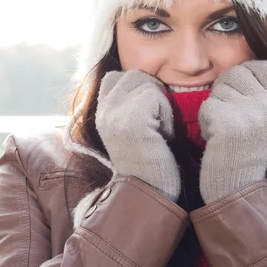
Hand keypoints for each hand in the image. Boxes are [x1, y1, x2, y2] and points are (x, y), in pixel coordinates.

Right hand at [95, 69, 180, 201]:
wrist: (152, 190)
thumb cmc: (152, 158)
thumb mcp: (133, 125)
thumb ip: (129, 102)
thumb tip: (144, 77)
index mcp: (100, 111)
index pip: (116, 76)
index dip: (137, 87)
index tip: (146, 114)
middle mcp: (102, 110)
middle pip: (133, 75)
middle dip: (150, 92)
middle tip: (154, 124)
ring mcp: (114, 114)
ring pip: (146, 83)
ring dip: (159, 102)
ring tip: (157, 130)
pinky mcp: (131, 120)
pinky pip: (156, 96)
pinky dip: (165, 114)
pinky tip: (162, 136)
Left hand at [198, 60, 266, 203]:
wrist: (236, 187)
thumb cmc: (243, 151)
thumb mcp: (263, 119)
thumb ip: (258, 94)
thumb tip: (241, 65)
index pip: (264, 66)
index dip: (246, 73)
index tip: (239, 94)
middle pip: (236, 73)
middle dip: (224, 90)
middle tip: (228, 116)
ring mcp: (249, 114)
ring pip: (218, 89)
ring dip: (214, 107)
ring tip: (223, 130)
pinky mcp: (228, 122)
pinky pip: (207, 106)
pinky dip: (205, 121)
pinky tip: (215, 138)